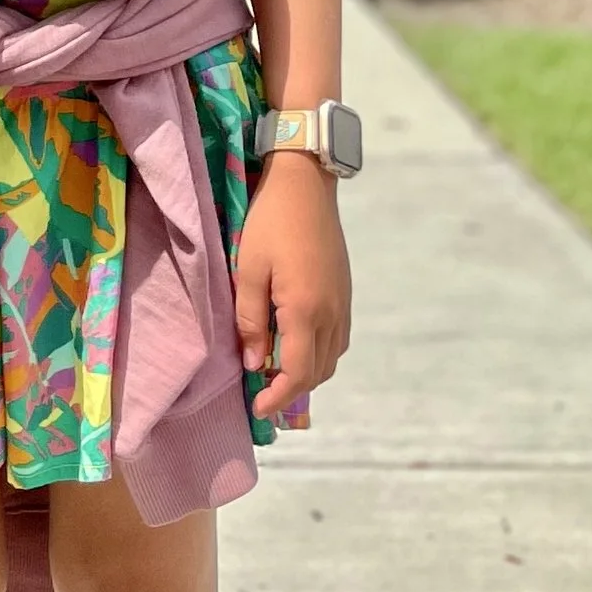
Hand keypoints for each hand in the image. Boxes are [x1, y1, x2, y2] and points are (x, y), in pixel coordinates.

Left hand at [234, 154, 351, 422]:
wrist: (305, 183)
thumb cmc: (269, 222)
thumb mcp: (247, 270)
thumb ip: (249, 322)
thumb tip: (254, 365)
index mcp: (305, 310)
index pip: (298, 374)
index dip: (278, 397)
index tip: (257, 409)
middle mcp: (331, 313)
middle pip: (318, 372)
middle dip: (291, 388)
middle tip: (260, 389)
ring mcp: (342, 302)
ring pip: (331, 357)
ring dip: (307, 371)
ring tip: (275, 368)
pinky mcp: (344, 290)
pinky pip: (337, 338)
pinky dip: (319, 352)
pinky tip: (296, 341)